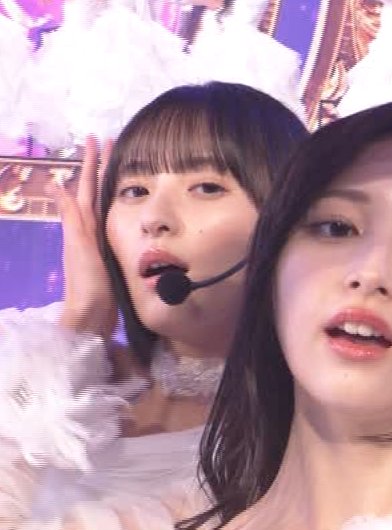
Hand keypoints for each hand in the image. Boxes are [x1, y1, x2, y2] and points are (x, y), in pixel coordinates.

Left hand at [53, 135, 118, 339]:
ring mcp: (98, 243)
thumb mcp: (78, 248)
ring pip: (103, 205)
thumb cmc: (87, 284)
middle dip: (100, 167)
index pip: (87, 187)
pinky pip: (113, 225)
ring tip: (116, 168)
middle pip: (94, 191)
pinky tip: (121, 210)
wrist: (92, 317)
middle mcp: (88, 230)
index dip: (92, 163)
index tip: (97, 139)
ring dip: (108, 185)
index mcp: (83, 225)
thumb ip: (71, 219)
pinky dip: (116, 211)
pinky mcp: (109, 257)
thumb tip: (57, 185)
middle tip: (109, 143)